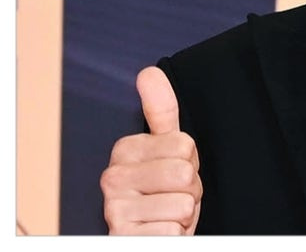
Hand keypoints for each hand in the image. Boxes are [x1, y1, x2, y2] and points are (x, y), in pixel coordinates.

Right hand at [101, 66, 201, 234]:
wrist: (153, 236)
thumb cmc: (162, 193)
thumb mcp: (167, 149)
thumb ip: (161, 111)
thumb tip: (149, 72)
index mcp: (124, 151)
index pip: (184, 144)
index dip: (190, 160)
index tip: (174, 171)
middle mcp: (112, 178)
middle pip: (185, 172)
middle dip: (191, 188)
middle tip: (174, 194)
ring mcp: (115, 210)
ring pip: (183, 203)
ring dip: (184, 212)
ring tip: (168, 213)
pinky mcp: (124, 237)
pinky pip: (174, 230)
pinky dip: (176, 234)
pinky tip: (161, 231)